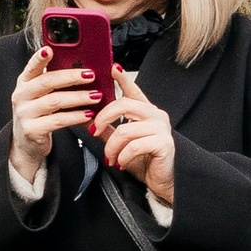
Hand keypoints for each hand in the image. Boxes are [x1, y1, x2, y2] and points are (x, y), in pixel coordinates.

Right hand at [9, 43, 99, 182]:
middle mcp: (21, 95)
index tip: (50, 49)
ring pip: (55, 101)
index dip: (40, 58)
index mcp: (24, 82)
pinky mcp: (32, 130)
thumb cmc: (40, 114)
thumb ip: (56, 83)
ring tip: (96, 95)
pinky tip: (89, 115)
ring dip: (78, 97)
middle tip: (91, 75)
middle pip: (47, 82)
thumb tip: (84, 69)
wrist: (26, 143)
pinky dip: (75, 117)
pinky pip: (57, 121)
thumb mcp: (42, 95)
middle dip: (71, 77)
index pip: (32, 66)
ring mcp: (25, 113)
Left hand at [96, 67, 175, 203]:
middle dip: (104, 118)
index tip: (112, 67)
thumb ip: (106, 130)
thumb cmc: (144, 162)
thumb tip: (86, 119)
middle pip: (124, 105)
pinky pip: (134, 146)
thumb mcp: (120, 144)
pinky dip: (123, 157)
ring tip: (110, 159)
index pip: (133, 90)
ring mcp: (161, 128)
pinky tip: (122, 164)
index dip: (122, 78)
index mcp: (146, 112)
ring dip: (112, 147)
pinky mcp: (164, 143)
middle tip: (94, 131)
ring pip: (125, 130)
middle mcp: (156, 115)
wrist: (162, 183)